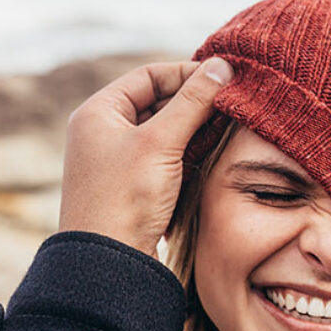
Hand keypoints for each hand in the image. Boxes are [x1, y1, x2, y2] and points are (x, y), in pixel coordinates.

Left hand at [59, 58, 232, 256]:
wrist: (109, 264)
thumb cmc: (125, 199)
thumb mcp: (161, 142)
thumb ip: (193, 102)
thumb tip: (222, 66)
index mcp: (99, 113)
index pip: (148, 76)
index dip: (186, 74)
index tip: (222, 79)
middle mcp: (106, 133)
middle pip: (158, 102)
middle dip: (195, 102)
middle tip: (232, 103)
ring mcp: (120, 162)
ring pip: (165, 131)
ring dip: (196, 127)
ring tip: (230, 126)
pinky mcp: (135, 187)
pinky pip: (166, 158)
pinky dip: (190, 152)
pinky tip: (214, 152)